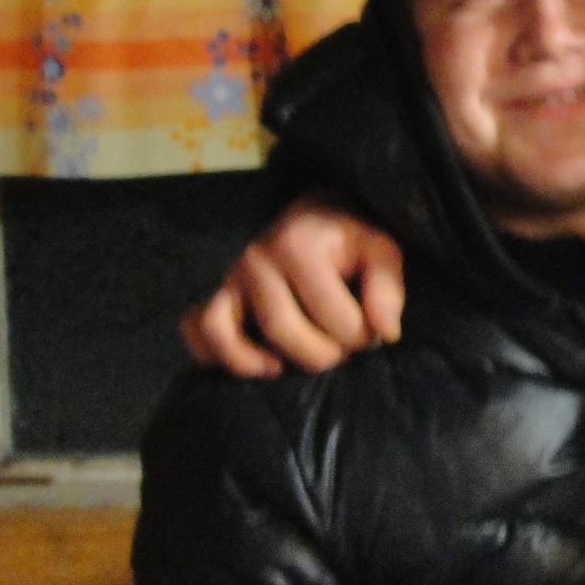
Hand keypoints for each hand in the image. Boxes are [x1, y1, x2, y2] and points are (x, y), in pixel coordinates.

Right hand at [180, 190, 406, 377]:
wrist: (313, 219)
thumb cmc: (349, 242)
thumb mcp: (380, 253)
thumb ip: (387, 290)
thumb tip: (385, 332)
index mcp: (298, 245)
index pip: (336, 320)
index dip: (363, 337)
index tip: (371, 330)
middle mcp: (256, 259)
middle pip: (282, 331)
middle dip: (323, 353)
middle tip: (340, 346)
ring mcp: (230, 279)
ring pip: (228, 335)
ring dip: (264, 361)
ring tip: (292, 363)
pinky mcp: (216, 298)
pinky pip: (197, 330)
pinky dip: (217, 355)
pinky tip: (259, 365)